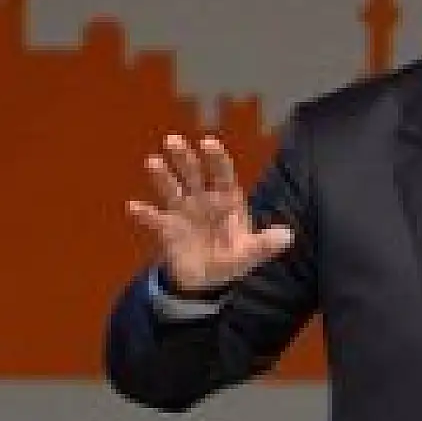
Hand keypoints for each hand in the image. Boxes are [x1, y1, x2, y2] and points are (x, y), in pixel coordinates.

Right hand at [127, 134, 294, 292]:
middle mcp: (204, 201)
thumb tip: (288, 235)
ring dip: (162, 177)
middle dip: (185, 158)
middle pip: (194, 175)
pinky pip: (155, 220)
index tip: (209, 141)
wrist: (207, 281)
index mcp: (227, 201)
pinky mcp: (168, 231)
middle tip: (174, 140)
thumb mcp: (251, 254)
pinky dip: (145, 214)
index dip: (216, 159)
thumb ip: (266, 244)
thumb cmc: (232, 259)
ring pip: (173, 190)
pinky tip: (134, 207)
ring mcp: (184, 213)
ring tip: (152, 161)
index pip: (222, 175)